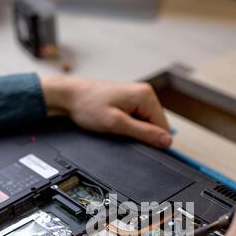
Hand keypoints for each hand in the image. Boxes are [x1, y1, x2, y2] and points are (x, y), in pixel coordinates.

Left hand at [41, 76, 171, 148]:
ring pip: (147, 124)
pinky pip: (138, 119)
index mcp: (146, 96)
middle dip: (141, 134)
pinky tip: (115, 122)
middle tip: (120, 132)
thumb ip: (144, 133)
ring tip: (115, 125)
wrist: (69, 96)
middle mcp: (145, 93)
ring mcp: (138, 96)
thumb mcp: (117, 124)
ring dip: (134, 130)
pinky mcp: (130, 100)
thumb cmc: (88, 106)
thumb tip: (166, 141)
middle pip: (156, 125)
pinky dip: (129, 125)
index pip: (164, 127)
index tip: (135, 142)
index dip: (152, 140)